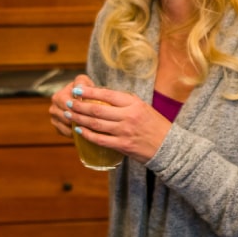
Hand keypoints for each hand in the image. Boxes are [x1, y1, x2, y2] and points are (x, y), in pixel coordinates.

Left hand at [50, 76, 171, 163]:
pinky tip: (78, 131)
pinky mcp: (123, 146)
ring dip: (79, 119)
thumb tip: (101, 94)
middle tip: (68, 103)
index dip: (89, 92)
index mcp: (133, 103)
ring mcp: (125, 132)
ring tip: (69, 114)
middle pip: (97, 110)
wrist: (169, 146)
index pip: (106, 95)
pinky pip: (100, 140)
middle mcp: (128, 116)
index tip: (77, 90)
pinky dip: (87, 135)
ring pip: (96, 124)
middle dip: (79, 106)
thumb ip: (123, 101)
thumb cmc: (154, 124)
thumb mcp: (142, 106)